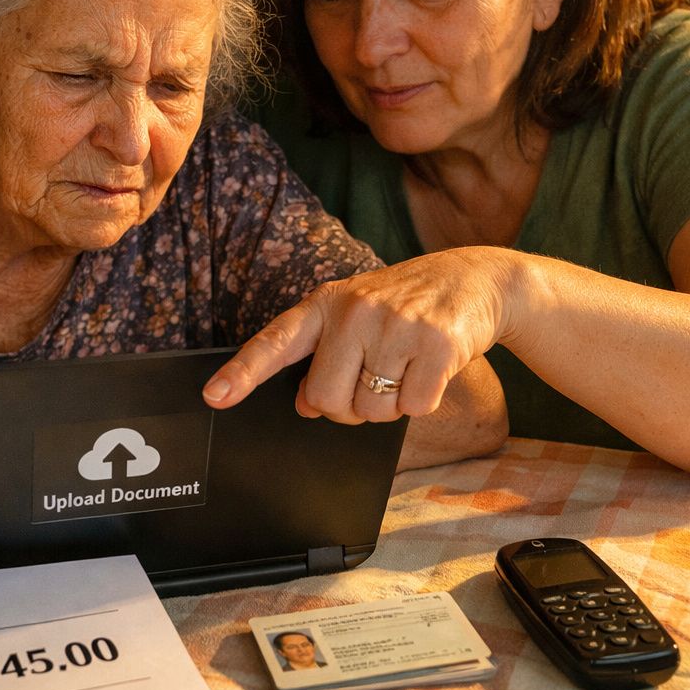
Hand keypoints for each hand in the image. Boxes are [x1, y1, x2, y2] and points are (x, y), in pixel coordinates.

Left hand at [202, 249, 514, 423]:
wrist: (475, 279)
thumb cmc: (406, 305)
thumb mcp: (356, 319)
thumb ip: (324, 358)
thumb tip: (306, 404)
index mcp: (326, 305)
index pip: (275, 341)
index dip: (242, 373)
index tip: (214, 396)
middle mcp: (355, 310)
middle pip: (328, 400)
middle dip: (349, 409)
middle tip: (371, 382)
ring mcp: (395, 324)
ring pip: (373, 410)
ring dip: (390, 405)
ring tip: (406, 367)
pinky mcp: (436, 342)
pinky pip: (414, 407)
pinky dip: (423, 402)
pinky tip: (432, 368)